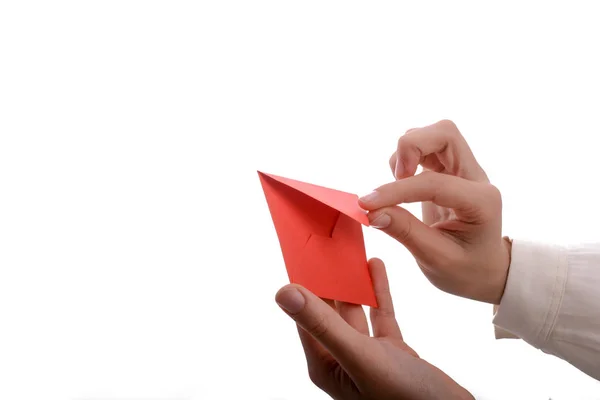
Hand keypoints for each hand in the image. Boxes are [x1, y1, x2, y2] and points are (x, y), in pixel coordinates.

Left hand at [275, 258, 473, 399]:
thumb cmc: (405, 399)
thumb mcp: (360, 357)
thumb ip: (324, 325)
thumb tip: (284, 293)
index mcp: (325, 363)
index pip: (305, 315)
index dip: (302, 282)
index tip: (301, 250)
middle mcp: (341, 358)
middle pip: (329, 309)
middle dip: (328, 277)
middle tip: (326, 242)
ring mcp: (368, 355)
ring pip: (355, 309)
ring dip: (353, 281)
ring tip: (348, 248)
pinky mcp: (392, 351)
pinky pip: (380, 314)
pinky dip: (378, 290)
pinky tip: (375, 264)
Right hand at [358, 120, 510, 303]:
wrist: (483, 271)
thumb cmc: (466, 270)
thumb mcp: (435, 259)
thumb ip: (405, 231)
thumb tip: (371, 211)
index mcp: (482, 202)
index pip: (435, 183)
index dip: (396, 191)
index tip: (366, 205)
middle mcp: (476, 178)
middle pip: (445, 133)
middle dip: (411, 147)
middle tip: (395, 177)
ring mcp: (464, 170)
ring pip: (435, 134)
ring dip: (408, 151)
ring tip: (397, 183)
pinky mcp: (449, 169)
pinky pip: (426, 145)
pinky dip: (406, 156)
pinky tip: (401, 182)